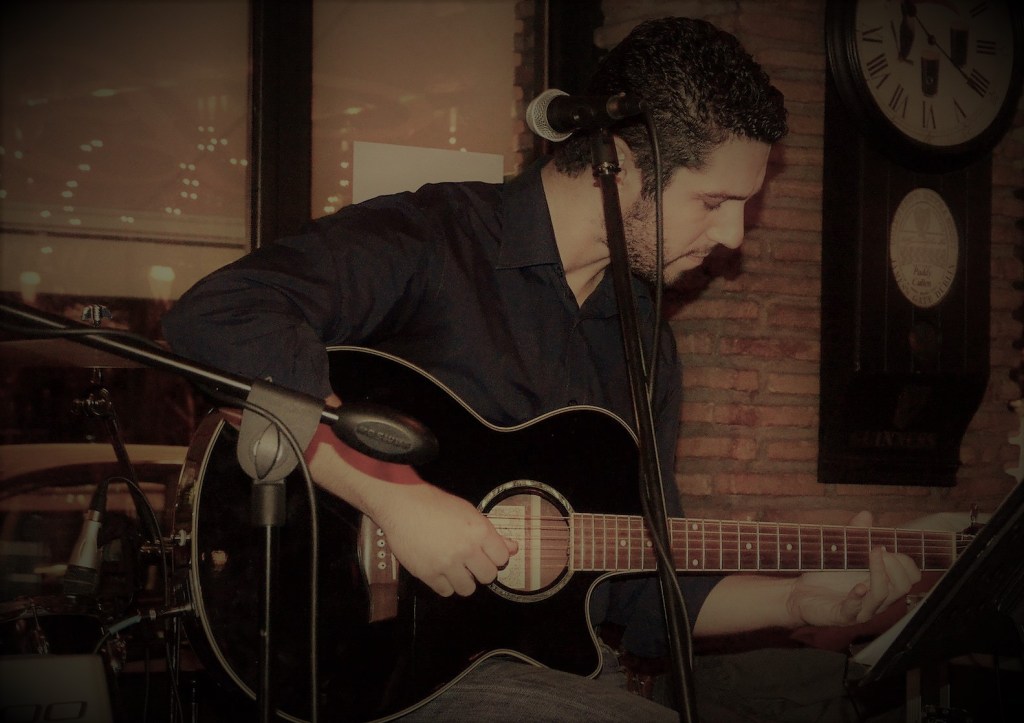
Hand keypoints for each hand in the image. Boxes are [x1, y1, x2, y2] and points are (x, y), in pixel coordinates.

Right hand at [369, 480, 518, 596]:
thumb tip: (513, 548)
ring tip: (455, 569)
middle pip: (488, 576)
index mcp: (479, 531)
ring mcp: (447, 564)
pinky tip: (440, 571)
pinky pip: (446, 591)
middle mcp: (466, 550)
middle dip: (481, 570)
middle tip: (470, 563)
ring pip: (468, 589)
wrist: (403, 506)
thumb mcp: (468, 512)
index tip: (486, 554)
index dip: (495, 557)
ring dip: (463, 581)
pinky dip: (444, 584)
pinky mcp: (428, 574)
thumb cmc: (436, 505)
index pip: (502, 558)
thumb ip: (491, 533)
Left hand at [787, 511, 921, 626]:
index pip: (910, 578)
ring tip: (872, 555)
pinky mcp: (842, 616)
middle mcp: (877, 599)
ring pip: (882, 596)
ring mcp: (861, 609)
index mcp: (883, 585)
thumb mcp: (843, 551)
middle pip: (903, 587)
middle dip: (896, 565)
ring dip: (880, 574)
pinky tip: (859, 586)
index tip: (887, 547)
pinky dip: (858, 597)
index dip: (905, 562)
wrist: (799, 594)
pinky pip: (855, 611)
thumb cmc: (827, 575)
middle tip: (878, 550)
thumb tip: (866, 514)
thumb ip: (856, 534)